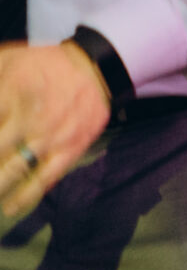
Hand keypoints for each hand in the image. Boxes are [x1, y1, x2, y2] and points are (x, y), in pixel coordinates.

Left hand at [0, 42, 111, 216]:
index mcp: (9, 93)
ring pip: (12, 171)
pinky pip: (45, 178)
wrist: (95, 67)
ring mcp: (49, 137)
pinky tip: (10, 207)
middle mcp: (28, 119)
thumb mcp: (6, 61)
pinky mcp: (70, 149)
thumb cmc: (43, 65)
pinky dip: (25, 196)